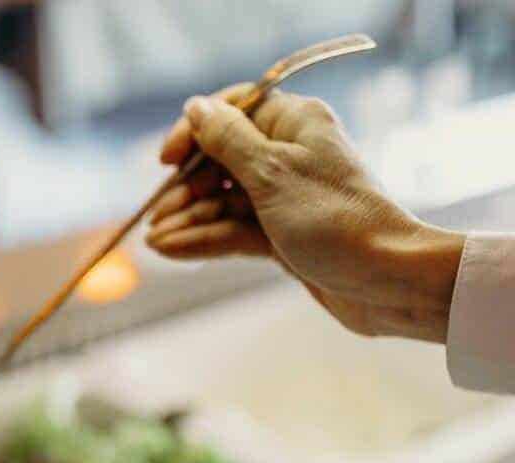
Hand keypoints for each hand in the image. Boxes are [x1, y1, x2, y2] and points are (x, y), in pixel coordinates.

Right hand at [147, 86, 465, 343]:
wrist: (381, 280)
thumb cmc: (334, 220)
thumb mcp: (272, 173)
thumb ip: (228, 141)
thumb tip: (196, 108)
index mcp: (293, 124)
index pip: (232, 112)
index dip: (195, 133)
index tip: (167, 160)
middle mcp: (287, 156)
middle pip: (220, 163)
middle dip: (186, 191)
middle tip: (156, 217)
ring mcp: (281, 199)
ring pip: (222, 203)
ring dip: (188, 221)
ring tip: (155, 243)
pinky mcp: (279, 236)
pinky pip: (232, 232)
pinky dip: (203, 240)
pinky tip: (172, 250)